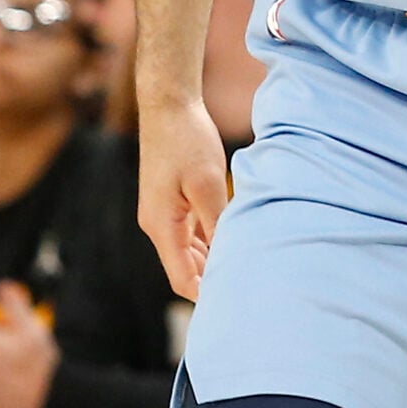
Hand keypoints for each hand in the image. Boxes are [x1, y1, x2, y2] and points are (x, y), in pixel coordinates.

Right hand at [139, 99, 229, 298]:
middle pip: (185, 268)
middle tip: (249, 285)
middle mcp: (157, 224)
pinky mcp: (171, 201)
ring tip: (247, 263)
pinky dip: (209, 238)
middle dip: (212, 278)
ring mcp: (163, 213)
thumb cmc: (187, 140)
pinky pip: (190, 231)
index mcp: (161, 226)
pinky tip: (233, 237)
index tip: (235, 303)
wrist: (169, 104)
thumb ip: (217, 223)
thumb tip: (228, 257)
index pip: (181, 278)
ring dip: (212, 258)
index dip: (206, 295)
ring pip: (189, 250)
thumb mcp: (208, 184)